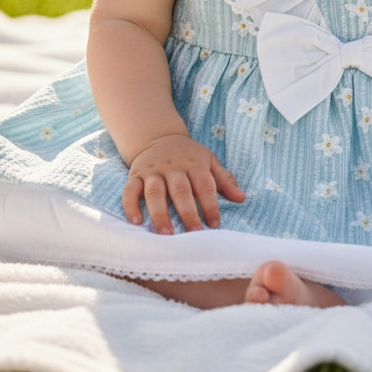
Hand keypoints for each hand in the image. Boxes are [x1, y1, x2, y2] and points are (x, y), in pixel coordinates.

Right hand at [122, 134, 245, 233]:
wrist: (158, 137)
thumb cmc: (188, 155)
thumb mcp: (209, 161)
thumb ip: (224, 180)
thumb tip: (241, 198)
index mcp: (194, 164)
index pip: (204, 185)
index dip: (210, 205)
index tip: (214, 224)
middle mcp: (173, 167)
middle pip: (180, 191)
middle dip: (187, 213)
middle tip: (194, 234)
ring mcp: (153, 171)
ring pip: (155, 193)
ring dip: (160, 214)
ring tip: (166, 234)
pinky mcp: (135, 176)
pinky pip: (130, 190)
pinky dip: (130, 205)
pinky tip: (136, 221)